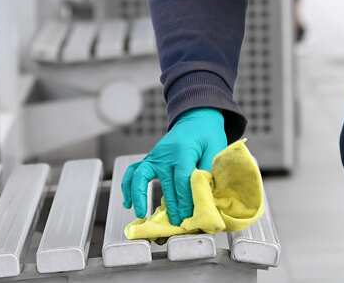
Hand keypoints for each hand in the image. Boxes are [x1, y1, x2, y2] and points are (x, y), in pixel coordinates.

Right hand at [121, 108, 226, 225]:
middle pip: (166, 185)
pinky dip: (128, 187)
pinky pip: (134, 172)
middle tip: (178, 224)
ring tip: (142, 214)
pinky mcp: (150, 159)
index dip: (185, 201)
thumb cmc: (207, 135)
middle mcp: (165, 154)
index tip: (189, 217)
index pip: (182, 181)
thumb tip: (206, 198)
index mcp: (183, 151)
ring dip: (139, 196)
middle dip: (172, 208)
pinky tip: (128, 202)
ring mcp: (155, 156)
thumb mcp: (215, 151)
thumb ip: (209, 173)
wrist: (196, 118)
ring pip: (141, 177)